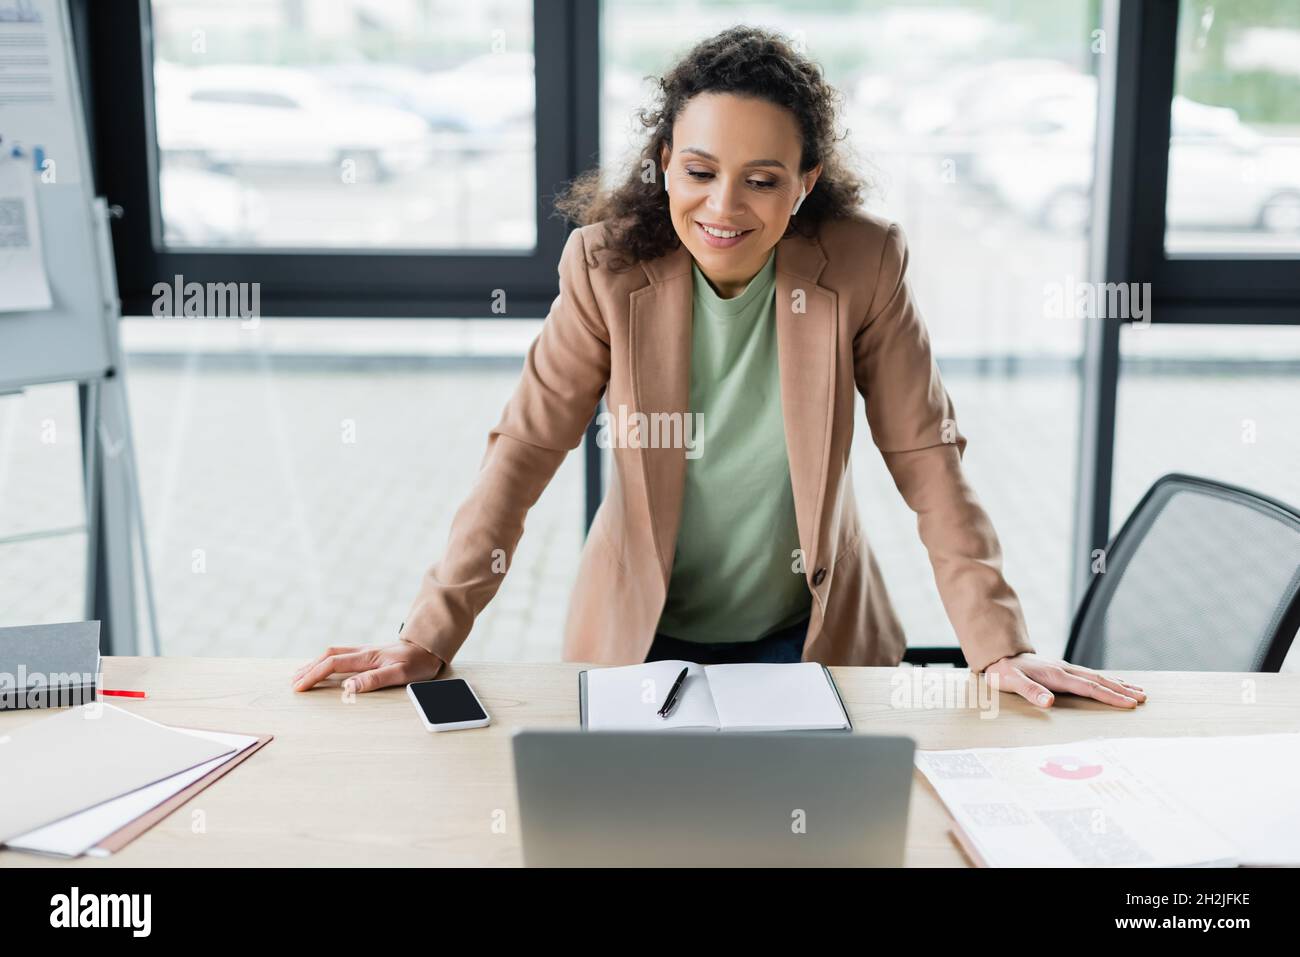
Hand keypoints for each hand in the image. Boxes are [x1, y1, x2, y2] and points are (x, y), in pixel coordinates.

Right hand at [292, 639, 442, 693]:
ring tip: (301, 674)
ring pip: (333, 653)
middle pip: (327, 656)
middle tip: (293, 683)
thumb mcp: (400, 674)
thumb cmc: (418, 662)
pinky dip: (326, 661)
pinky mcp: (369, 653)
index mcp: (367, 657)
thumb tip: (348, 687)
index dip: (314, 675)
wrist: (430, 647)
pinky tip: (324, 667)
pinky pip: (341, 655)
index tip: (300, 687)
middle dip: (308, 669)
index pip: (332, 664)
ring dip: (315, 663)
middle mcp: (363, 651)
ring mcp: (365, 651)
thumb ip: (374, 680)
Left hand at [983, 653, 1146, 709]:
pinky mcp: (1062, 670)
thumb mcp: (1012, 683)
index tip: (1130, 704)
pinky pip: (1089, 676)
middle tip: (1144, 698)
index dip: (1110, 696)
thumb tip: (1049, 702)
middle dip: (1122, 690)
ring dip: (1118, 684)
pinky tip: (1113, 683)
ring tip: (1137, 691)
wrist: (999, 655)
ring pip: (1097, 677)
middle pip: (1099, 681)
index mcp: (1057, 676)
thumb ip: (1030, 692)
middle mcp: (1065, 670)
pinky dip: (1106, 680)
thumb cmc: (1005, 672)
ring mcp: (1065, 669)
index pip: (1090, 688)